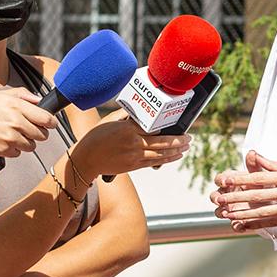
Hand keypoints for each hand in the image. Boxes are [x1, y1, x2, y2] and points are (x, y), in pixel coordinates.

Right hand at [0, 87, 53, 157]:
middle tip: (27, 130)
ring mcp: (11, 137)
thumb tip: (38, 100)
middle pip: (42, 134)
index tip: (50, 124)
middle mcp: (16, 122)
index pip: (46, 118)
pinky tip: (3, 141)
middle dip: (37, 133)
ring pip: (31, 146)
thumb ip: (22, 95)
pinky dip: (13, 150)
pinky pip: (17, 153)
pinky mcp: (4, 150)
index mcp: (17, 106)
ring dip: (25, 142)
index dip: (51, 122)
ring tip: (12, 135)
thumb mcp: (0, 95)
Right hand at [71, 110, 191, 176]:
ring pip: (161, 154)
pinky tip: (175, 156)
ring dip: (176, 150)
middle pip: (162, 142)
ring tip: (186, 146)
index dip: (167, 126)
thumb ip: (127, 115)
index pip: (152, 126)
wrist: (86, 159)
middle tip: (189, 137)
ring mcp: (134, 156)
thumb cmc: (96, 136)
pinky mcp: (133, 166)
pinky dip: (167, 159)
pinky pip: (154, 162)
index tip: (178, 123)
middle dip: (178, 140)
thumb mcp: (110, 120)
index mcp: (128, 128)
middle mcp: (133, 143)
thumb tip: (140, 110)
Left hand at [210, 151, 276, 231]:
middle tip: (219, 199)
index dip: (240, 179)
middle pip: (258, 195)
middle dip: (236, 197)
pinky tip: (242, 225)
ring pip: (263, 211)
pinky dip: (256, 225)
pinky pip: (272, 222)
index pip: (259, 177)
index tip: (224, 180)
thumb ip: (273, 164)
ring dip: (242, 213)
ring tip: (226, 214)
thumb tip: (254, 156)